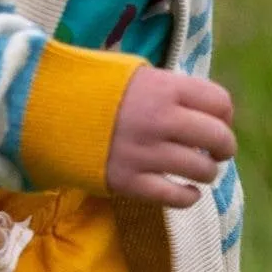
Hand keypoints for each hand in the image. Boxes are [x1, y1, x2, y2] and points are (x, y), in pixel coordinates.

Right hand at [104, 66, 236, 207]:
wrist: (45, 110)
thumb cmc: (94, 89)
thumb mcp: (136, 75)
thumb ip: (170, 89)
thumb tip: (203, 109)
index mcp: (166, 88)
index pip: (220, 102)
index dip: (225, 115)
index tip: (218, 121)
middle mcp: (161, 120)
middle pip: (218, 138)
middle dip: (224, 147)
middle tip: (217, 152)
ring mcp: (146, 153)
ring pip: (201, 170)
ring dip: (207, 172)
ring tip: (199, 170)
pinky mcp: (129, 181)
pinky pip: (175, 197)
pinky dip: (188, 197)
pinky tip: (187, 192)